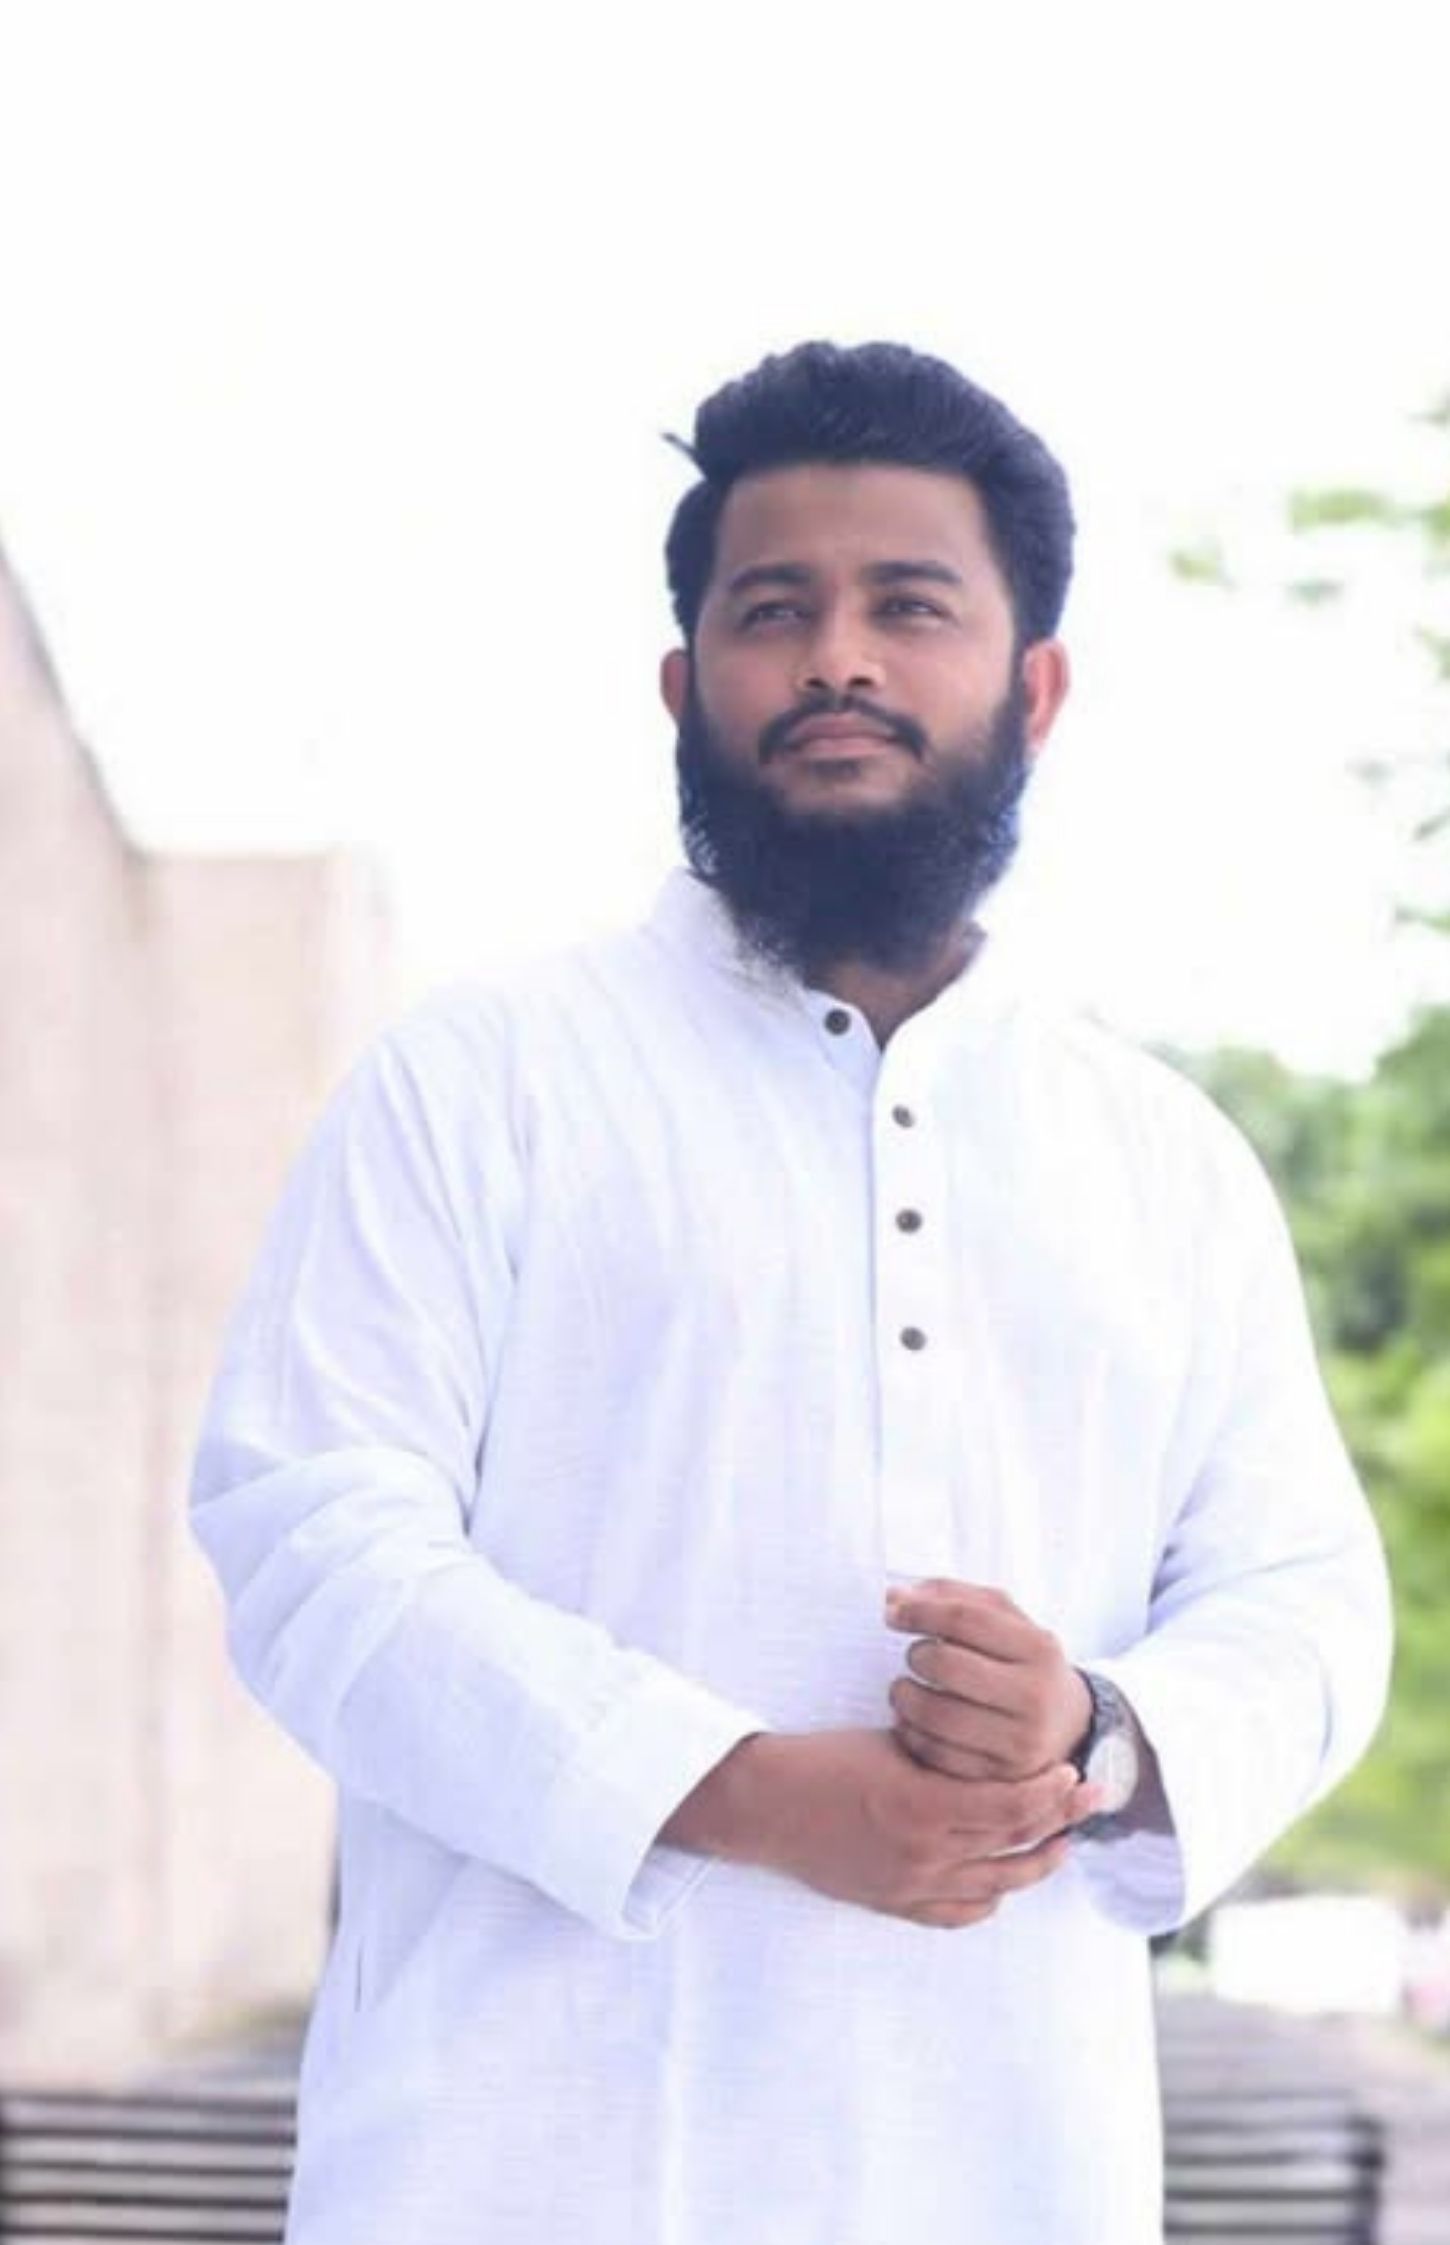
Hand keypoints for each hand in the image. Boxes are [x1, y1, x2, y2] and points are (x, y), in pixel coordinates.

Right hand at [700, 1728, 1099, 1930]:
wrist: (766, 1804)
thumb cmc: (824, 1760)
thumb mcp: (893, 1744)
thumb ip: (946, 1757)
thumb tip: (997, 1753)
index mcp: (925, 1807)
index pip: (1011, 1807)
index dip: (1050, 1792)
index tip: (1072, 1772)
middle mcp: (925, 1855)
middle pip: (1013, 1845)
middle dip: (1059, 1820)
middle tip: (1089, 1801)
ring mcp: (910, 1886)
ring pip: (995, 1885)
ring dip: (1034, 1864)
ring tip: (1061, 1844)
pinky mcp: (893, 1903)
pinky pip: (957, 1914)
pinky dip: (988, 1899)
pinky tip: (1002, 1884)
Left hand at [885, 1580, 1092, 1783]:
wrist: (1067, 1723)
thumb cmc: (1020, 1660)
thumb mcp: (1004, 1620)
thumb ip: (952, 1598)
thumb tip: (894, 1598)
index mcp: (1039, 1647)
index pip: (965, 1619)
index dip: (919, 1611)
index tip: (893, 1614)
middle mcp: (1036, 1695)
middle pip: (948, 1666)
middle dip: (916, 1656)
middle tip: (914, 1657)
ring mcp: (1020, 1740)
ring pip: (937, 1715)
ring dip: (904, 1697)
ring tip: (903, 1689)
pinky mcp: (1000, 1777)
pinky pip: (938, 1755)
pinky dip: (911, 1735)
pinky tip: (911, 1721)